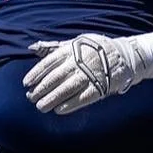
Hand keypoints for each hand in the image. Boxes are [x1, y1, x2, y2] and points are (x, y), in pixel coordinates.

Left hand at [24, 32, 152, 115]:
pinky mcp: (102, 86)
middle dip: (42, 89)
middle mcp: (80, 61)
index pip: (49, 62)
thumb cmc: (96, 48)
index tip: (26, 84)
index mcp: (72, 49)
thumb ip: (54, 47)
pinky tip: (59, 110)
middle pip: (56, 77)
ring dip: (52, 99)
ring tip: (41, 107)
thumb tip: (32, 47)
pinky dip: (71, 104)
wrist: (125, 55)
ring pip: (67, 88)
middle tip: (31, 98)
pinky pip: (84, 97)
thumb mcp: (76, 42)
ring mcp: (91, 74)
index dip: (36, 73)